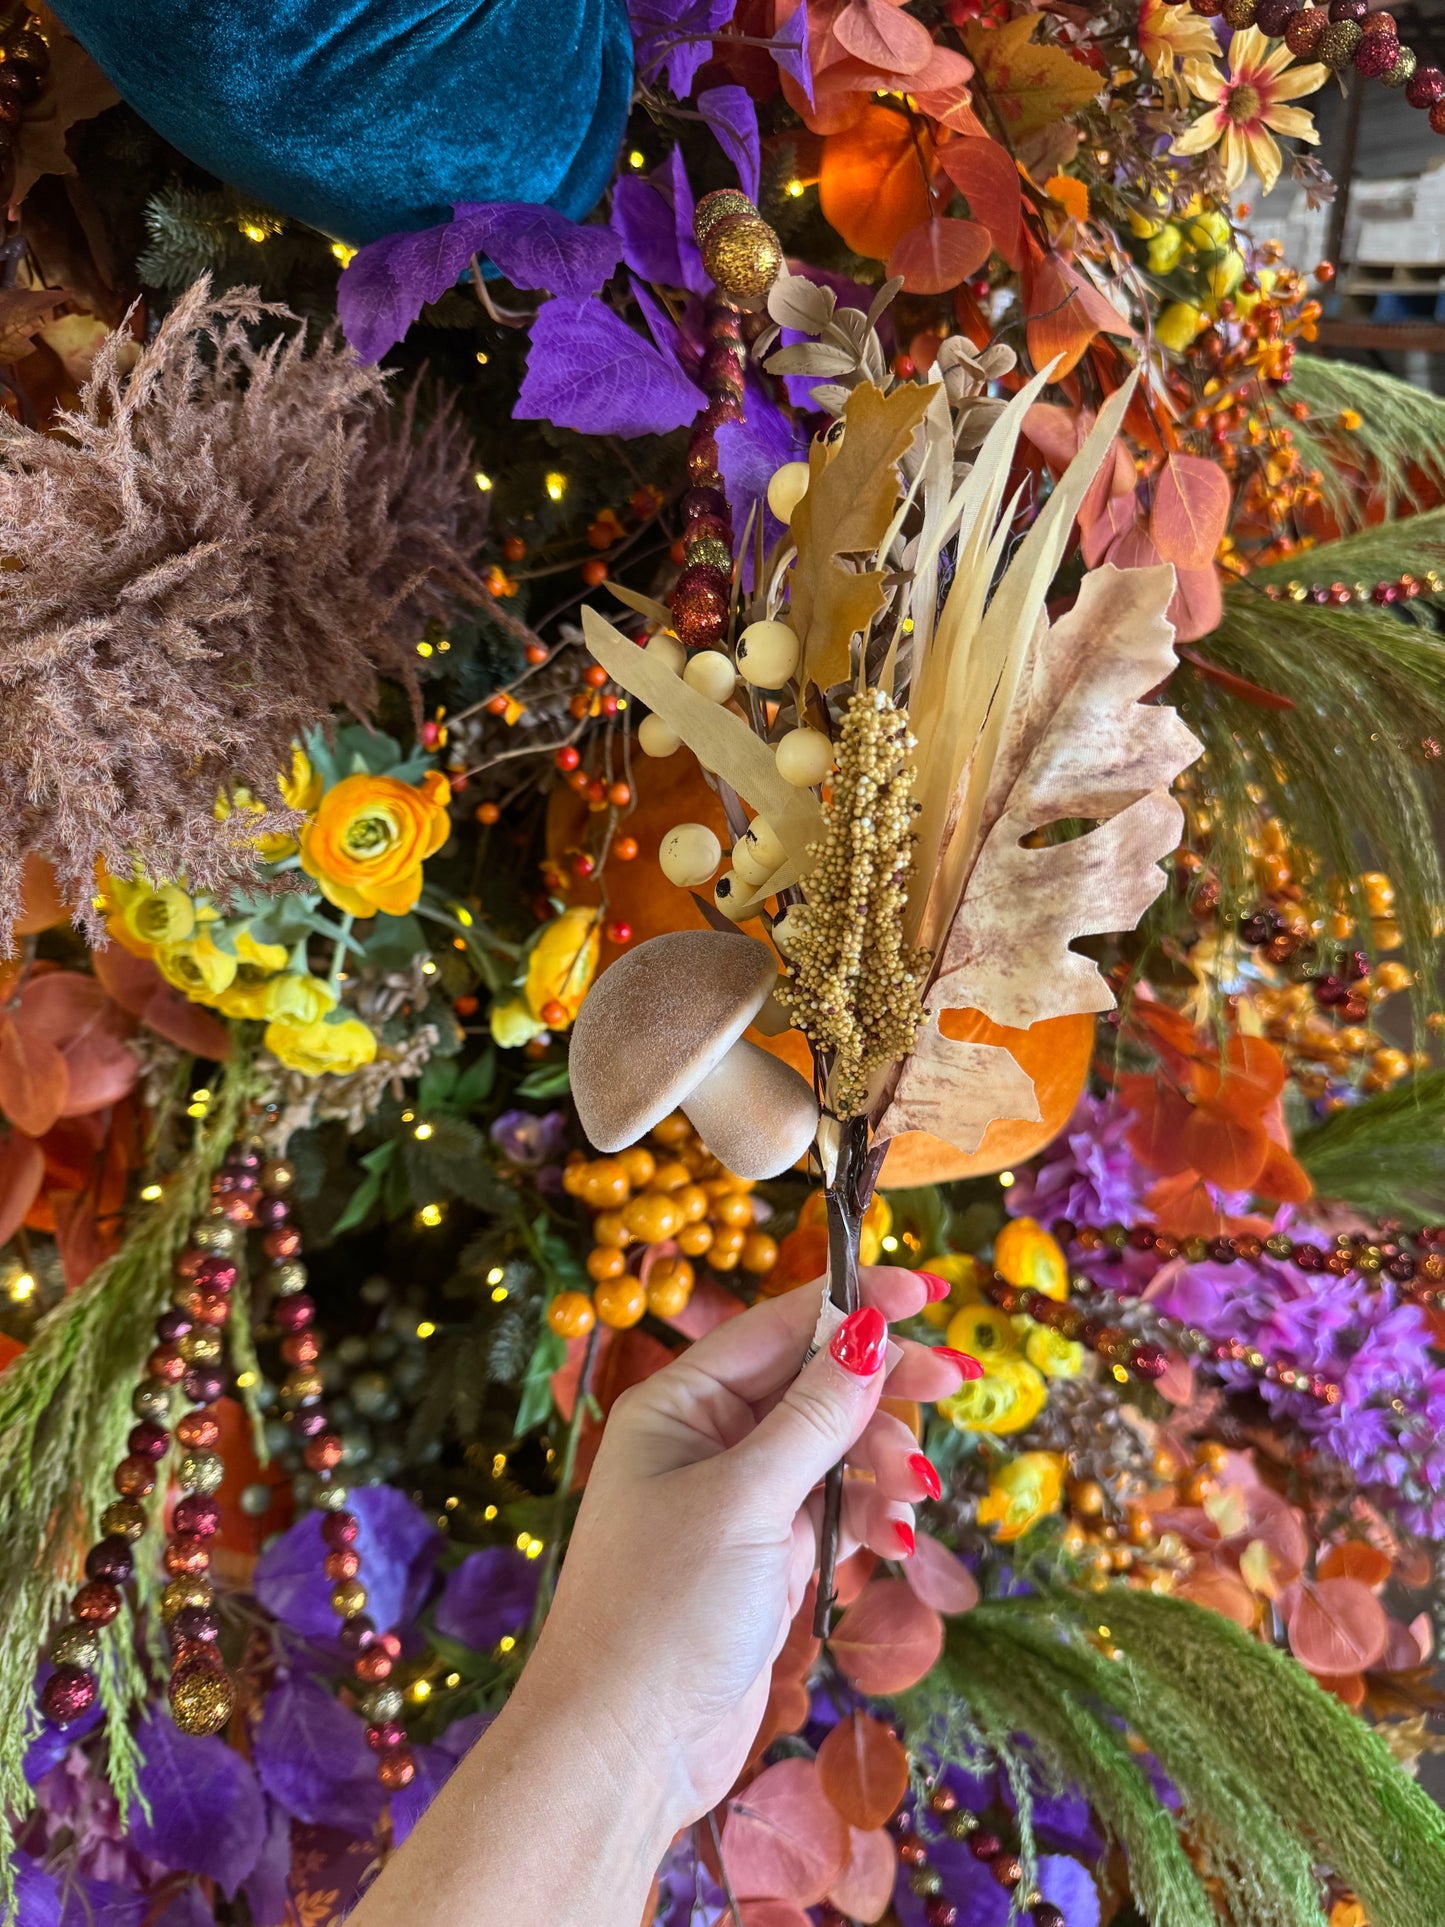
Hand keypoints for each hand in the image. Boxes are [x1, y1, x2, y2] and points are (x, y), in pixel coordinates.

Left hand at [516, 1267, 974, 1837]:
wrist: (624, 1750)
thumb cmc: (663, 1612)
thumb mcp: (745, 1501)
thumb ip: (813, 1418)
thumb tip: (868, 1333)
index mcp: (680, 1405)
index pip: (778, 1329)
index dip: (852, 1304)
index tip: (924, 1292)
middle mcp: (707, 1440)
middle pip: (814, 1383)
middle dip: (881, 1386)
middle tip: (952, 1384)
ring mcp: (738, 1499)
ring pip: (833, 1447)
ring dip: (882, 1462)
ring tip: (912, 1499)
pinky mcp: (765, 1555)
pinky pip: (834, 1508)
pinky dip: (870, 1515)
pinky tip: (898, 1539)